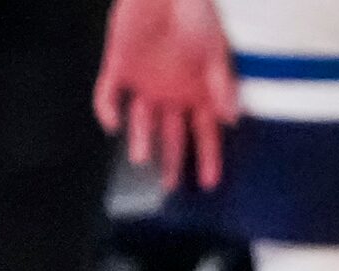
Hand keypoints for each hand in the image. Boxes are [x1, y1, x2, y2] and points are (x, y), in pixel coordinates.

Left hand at [94, 0, 242, 191]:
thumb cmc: (198, 12)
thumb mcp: (216, 49)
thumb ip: (221, 84)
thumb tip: (231, 119)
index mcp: (199, 93)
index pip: (205, 134)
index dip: (208, 158)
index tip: (210, 182)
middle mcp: (173, 95)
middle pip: (172, 137)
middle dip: (171, 162)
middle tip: (169, 185)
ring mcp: (145, 84)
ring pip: (141, 122)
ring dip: (141, 140)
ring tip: (141, 158)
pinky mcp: (119, 67)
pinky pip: (108, 95)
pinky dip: (106, 110)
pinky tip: (111, 123)